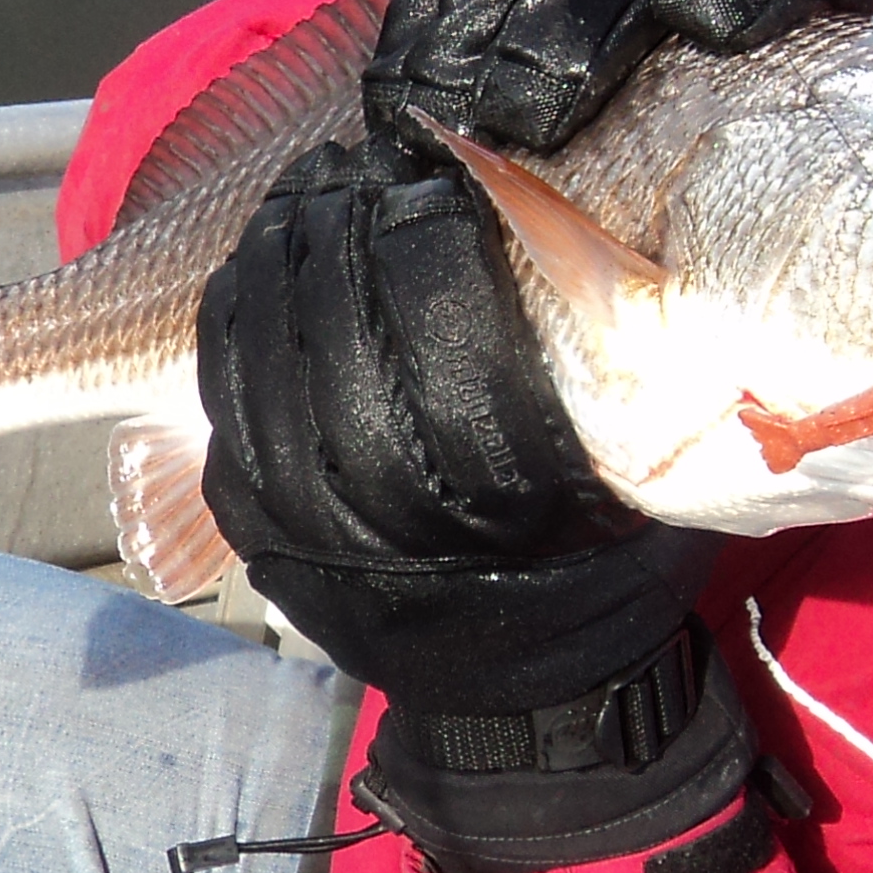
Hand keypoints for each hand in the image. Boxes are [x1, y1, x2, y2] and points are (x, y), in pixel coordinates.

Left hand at [198, 131, 713, 720]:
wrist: (537, 708)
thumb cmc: (605, 572)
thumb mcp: (647, 474)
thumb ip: (619, 364)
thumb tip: (579, 220)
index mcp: (501, 471)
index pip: (440, 309)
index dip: (419, 224)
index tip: (419, 164)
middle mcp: (397, 505)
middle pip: (333, 323)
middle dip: (330, 227)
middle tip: (342, 165)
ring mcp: (317, 533)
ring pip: (259, 369)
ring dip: (269, 269)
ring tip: (293, 205)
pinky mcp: (271, 547)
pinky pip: (225, 426)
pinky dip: (228, 347)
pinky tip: (245, 287)